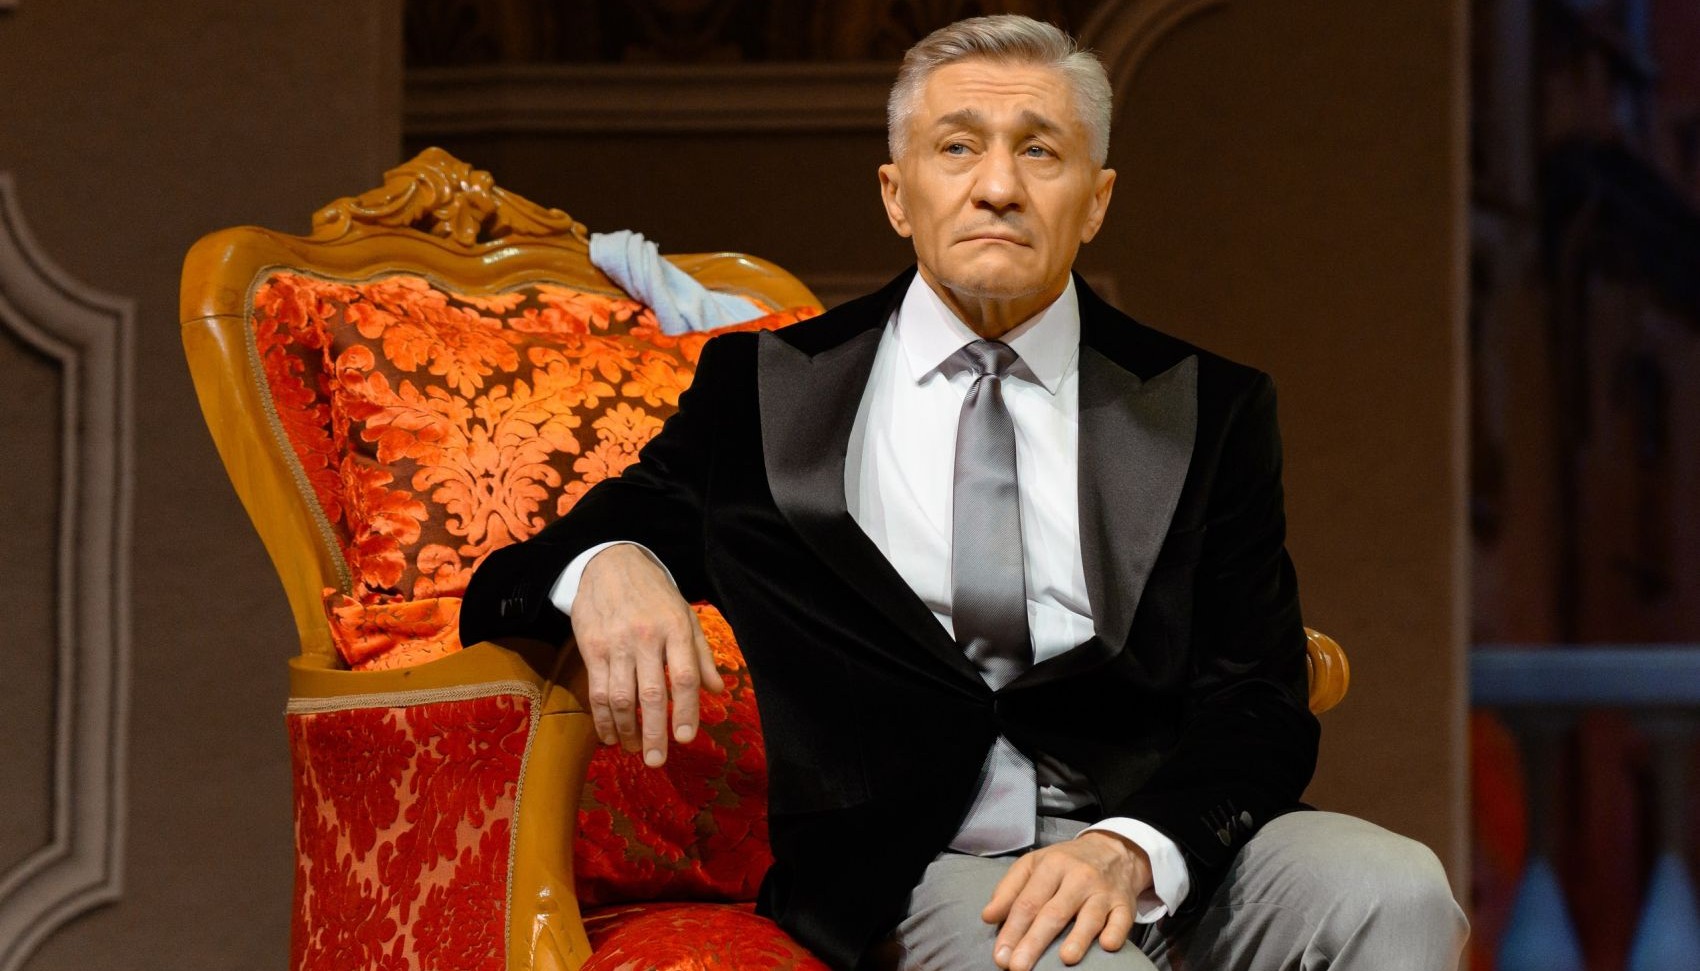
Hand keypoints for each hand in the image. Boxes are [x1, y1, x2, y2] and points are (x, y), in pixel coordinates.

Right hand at [570, 544, 724, 765]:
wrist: (608, 564)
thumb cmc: (654, 594)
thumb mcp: (685, 615)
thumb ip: (701, 655)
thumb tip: (717, 691)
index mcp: (676, 628)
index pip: (683, 676)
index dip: (685, 710)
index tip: (686, 737)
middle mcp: (646, 637)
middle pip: (650, 693)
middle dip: (653, 732)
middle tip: (656, 760)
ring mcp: (616, 643)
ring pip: (620, 697)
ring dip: (626, 729)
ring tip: (634, 749)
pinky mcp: (592, 648)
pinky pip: (596, 690)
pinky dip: (603, 718)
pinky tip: (610, 735)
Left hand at [982, 832, 1150, 969]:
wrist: (1112, 850)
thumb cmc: (1065, 863)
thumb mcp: (1033, 865)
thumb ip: (1009, 890)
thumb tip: (988, 917)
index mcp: (1051, 866)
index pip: (1027, 902)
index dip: (1012, 930)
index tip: (1001, 956)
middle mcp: (1078, 878)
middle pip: (1053, 913)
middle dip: (1034, 942)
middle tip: (1018, 967)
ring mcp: (1103, 891)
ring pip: (1089, 916)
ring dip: (1078, 938)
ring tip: (1065, 959)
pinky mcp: (1125, 904)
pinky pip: (1122, 919)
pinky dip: (1115, 932)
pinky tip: (1107, 945)